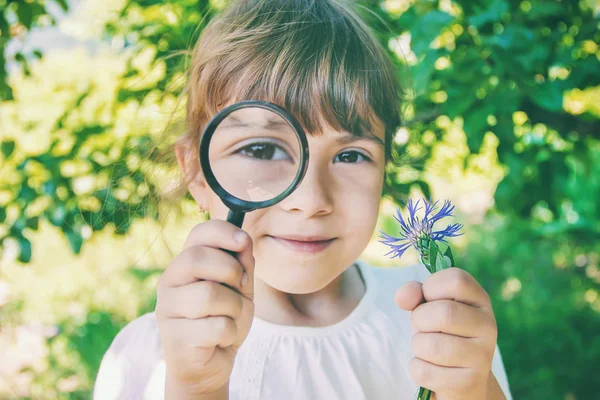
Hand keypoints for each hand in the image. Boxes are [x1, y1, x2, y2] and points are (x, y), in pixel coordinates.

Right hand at [155, 220, 254, 396]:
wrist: (209, 366)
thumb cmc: (223, 320)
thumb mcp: (239, 288)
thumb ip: (241, 263)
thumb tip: (243, 239)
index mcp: (184, 265)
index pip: (197, 233)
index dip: (222, 232)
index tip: (243, 242)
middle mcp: (169, 282)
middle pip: (198, 258)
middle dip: (231, 271)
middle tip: (240, 288)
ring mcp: (167, 310)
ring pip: (209, 294)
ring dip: (234, 308)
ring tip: (230, 318)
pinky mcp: (175, 337)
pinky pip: (216, 326)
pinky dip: (230, 333)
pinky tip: (221, 339)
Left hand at [395, 267, 497, 399]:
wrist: (460, 380)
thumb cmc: (441, 334)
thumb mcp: (428, 308)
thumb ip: (414, 294)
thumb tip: (403, 297)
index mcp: (479, 300)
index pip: (456, 279)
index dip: (431, 287)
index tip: (428, 300)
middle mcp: (488, 325)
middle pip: (443, 312)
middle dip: (420, 320)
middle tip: (425, 328)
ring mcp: (482, 356)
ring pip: (431, 345)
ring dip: (418, 347)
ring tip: (429, 350)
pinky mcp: (470, 383)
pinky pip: (424, 371)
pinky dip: (417, 369)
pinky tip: (433, 370)